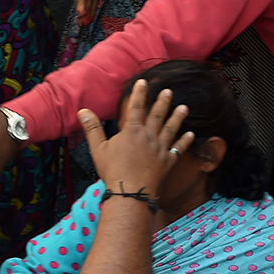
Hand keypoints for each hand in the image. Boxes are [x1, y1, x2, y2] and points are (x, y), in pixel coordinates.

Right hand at [78, 79, 194, 194]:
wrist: (130, 191)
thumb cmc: (112, 170)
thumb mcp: (98, 148)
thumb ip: (92, 128)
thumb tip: (83, 111)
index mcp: (132, 131)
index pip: (136, 107)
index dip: (139, 93)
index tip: (143, 82)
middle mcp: (148, 137)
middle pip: (157, 115)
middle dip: (162, 101)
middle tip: (168, 91)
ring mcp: (159, 149)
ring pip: (170, 129)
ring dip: (177, 118)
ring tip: (184, 108)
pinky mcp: (167, 162)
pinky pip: (178, 150)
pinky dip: (184, 142)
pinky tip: (190, 135)